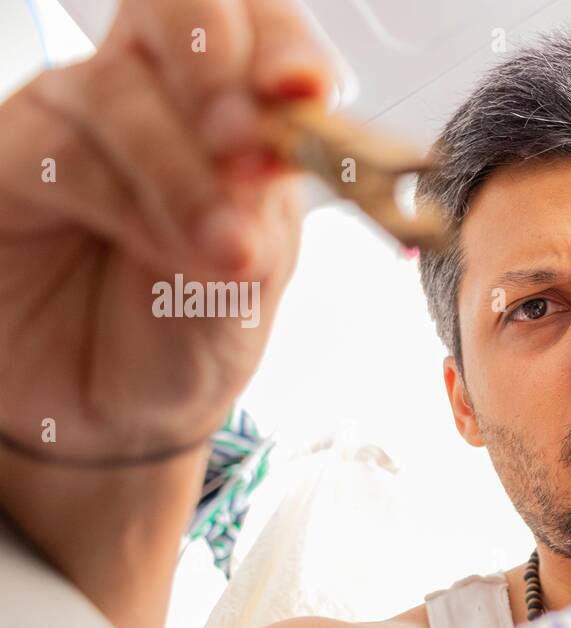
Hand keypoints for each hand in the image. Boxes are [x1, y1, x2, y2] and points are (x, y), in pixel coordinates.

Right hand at [0, 0, 332, 460]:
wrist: (119, 410)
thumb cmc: (190, 330)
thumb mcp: (256, 274)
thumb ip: (261, 206)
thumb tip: (263, 147)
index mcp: (229, 106)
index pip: (254, 25)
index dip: (282, 42)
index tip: (307, 91)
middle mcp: (150, 93)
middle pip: (178, 13)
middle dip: (220, 69)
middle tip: (248, 146)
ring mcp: (74, 118)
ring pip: (123, 93)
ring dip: (185, 176)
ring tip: (224, 253)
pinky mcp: (11, 162)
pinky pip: (66, 155)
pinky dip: (131, 206)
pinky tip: (166, 256)